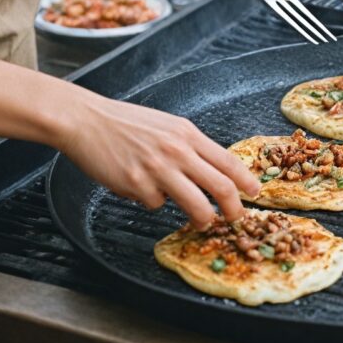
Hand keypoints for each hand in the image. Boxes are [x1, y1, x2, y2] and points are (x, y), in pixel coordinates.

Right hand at [56, 92, 260, 228]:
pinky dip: (151, 201)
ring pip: (196, 205)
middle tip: (237, 218)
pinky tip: (137, 186)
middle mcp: (178, 151)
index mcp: (187, 134)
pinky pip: (155, 204)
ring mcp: (158, 169)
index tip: (255, 192)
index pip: (228, 160)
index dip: (246, 180)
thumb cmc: (126, 123)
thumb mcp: (167, 126)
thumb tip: (212, 171)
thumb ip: (189, 147)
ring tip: (202, 221)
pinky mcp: (137, 184)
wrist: (87, 120)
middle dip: (234, 208)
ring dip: (203, 218)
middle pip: (220, 186)